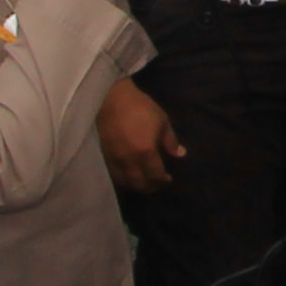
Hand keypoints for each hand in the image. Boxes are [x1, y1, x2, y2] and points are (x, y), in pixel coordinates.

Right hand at [95, 78, 182, 197]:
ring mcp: (115, 160)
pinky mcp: (105, 156)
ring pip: (125, 182)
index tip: (168, 179)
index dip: (163, 181)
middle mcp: (129, 161)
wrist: (111, 99)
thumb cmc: (140, 108)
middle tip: (157, 183)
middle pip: (140, 183)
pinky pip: (115, 175)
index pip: (155, 175)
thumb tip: (180, 154)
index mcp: (145, 152)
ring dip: (137, 185)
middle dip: (150, 187)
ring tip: (144, 181)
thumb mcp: (162, 121)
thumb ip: (170, 141)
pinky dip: (124, 179)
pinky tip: (130, 175)